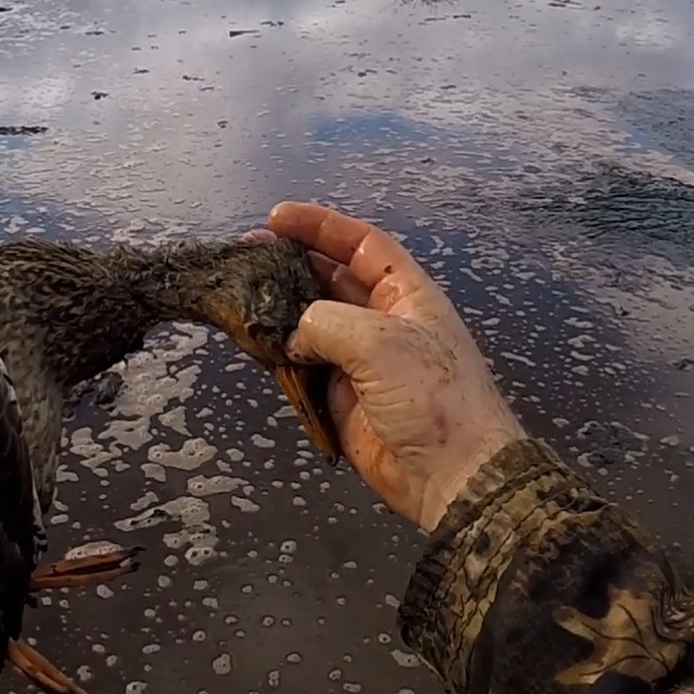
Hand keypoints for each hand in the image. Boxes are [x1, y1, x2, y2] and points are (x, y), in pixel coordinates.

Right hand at [268, 201, 526, 531]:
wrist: (451, 475)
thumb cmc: (430, 396)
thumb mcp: (379, 342)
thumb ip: (325, 322)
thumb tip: (294, 336)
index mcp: (406, 294)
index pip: (361, 244)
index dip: (321, 226)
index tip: (277, 218)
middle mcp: (383, 320)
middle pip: (331, 278)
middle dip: (291, 264)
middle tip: (247, 254)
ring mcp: (361, 359)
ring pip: (311, 322)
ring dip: (280, 310)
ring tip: (241, 296)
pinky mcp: (343, 396)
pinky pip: (303, 366)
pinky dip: (279, 356)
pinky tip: (254, 343)